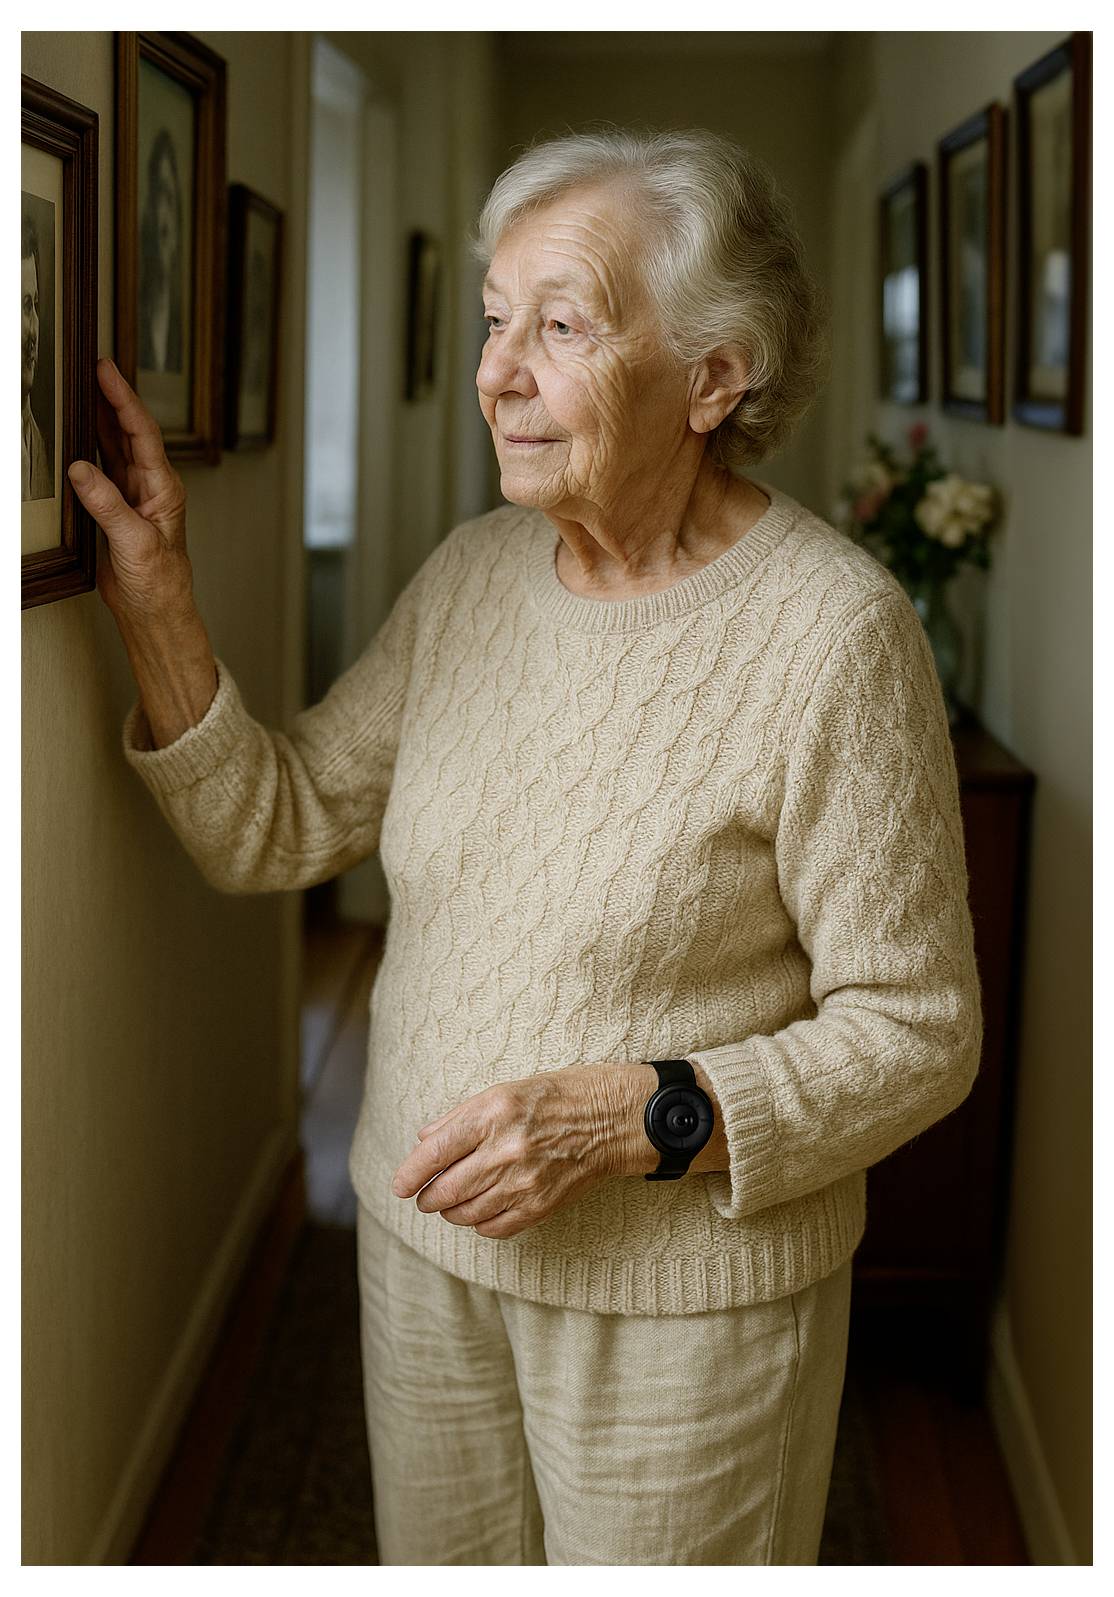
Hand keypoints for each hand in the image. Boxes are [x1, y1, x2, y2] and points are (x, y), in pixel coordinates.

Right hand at [67, 357, 193, 626]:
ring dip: (101, 417)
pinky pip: (103, 467)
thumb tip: (82, 469)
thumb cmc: (159, 581)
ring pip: (116, 445)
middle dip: (112, 396)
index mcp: (164, 488)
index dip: (124, 399)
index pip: (143, 433)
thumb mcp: (134, 542)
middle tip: (92, 365)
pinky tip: (78, 431)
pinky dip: (90, 446)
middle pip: (130, 431)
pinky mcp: (118, 506)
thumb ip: (108, 505)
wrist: (154, 609)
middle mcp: (151, 485)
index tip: (106, 371)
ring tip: (84, 387)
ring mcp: (134, 494)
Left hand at [391, 1062, 656, 1239]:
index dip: (411, 1173)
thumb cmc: (558, 1096)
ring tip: (452, 1203)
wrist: (613, 1118)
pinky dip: (480, 1224)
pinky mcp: (541, 1205)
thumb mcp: (505, 1091)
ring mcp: (524, 1182)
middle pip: (446, 1190)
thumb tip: (424, 1141)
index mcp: (493, 1114)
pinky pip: (495, 1228)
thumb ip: (460, 1117)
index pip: (436, 1152)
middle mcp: (505, 1149)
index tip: (400, 1186)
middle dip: (428, 1197)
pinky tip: (482, 1211)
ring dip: (451, 1212)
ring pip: (466, 1213)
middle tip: (425, 1196)